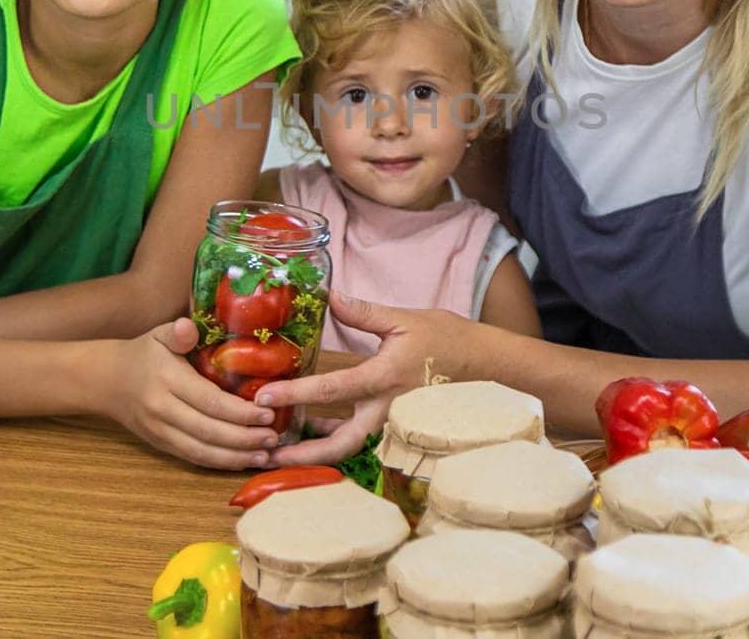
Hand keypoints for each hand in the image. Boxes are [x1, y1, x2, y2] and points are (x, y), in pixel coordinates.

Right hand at [104, 318, 282, 470]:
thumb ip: (178, 332)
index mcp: (167, 379)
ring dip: (235, 457)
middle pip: (208, 431)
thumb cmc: (143, 354)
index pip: (209, 401)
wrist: (106, 381)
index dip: (240, 411)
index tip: (267, 412)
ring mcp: (160, 431)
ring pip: (201, 451)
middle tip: (274, 438)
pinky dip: (219, 463)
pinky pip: (192, 458)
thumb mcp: (159, 334)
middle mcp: (162, 409)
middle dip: (244, 438)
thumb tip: (189, 327)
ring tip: (265, 456)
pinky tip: (242, 462)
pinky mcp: (160, 445)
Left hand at [259, 291, 455, 466]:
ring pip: (350, 446)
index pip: (330, 390)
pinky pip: (361, 439)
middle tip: (268, 452)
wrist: (485, 365)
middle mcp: (387, 409)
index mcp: (384, 378)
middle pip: (340, 443)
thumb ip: (363, 313)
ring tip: (281, 448)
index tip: (263, 398)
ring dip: (315, 450)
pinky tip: (314, 430)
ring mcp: (393, 422)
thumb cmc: (446, 340)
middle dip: (303, 453)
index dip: (293, 394)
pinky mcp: (397, 426)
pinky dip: (335, 438)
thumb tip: (328, 295)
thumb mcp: (403, 320)